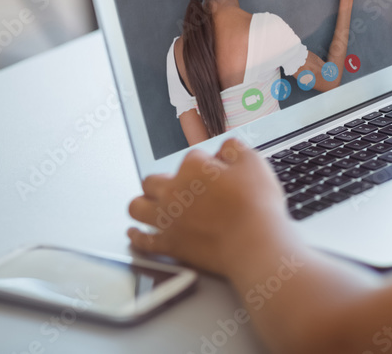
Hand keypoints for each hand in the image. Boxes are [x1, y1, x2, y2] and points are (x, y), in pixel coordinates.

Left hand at [127, 138, 287, 276]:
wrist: (253, 243)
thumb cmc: (255, 206)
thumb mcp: (254, 163)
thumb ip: (235, 149)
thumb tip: (226, 147)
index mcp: (193, 168)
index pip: (192, 158)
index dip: (206, 164)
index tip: (216, 172)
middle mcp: (173, 191)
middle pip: (153, 180)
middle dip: (162, 181)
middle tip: (176, 187)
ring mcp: (167, 219)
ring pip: (137, 207)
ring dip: (142, 204)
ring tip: (149, 204)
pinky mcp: (168, 244)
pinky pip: (142, 240)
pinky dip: (137, 236)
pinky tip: (136, 233)